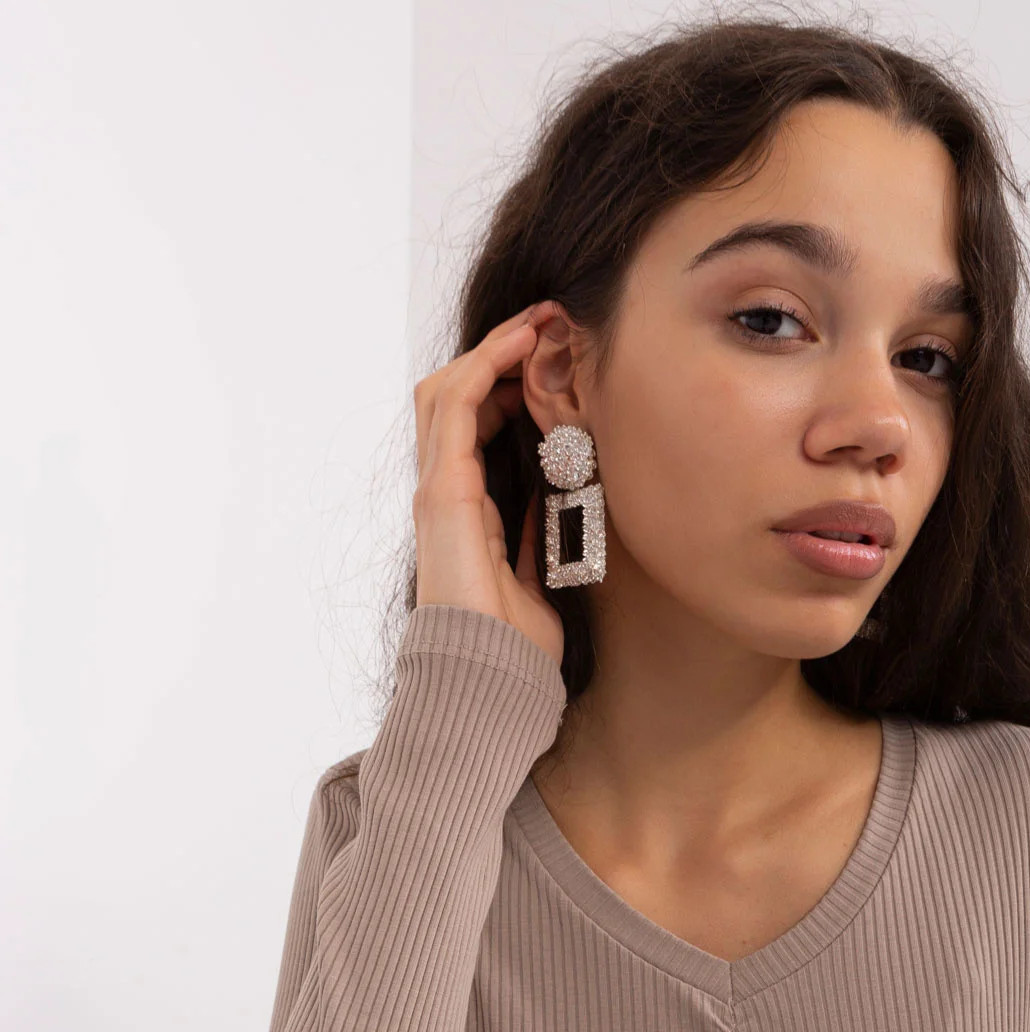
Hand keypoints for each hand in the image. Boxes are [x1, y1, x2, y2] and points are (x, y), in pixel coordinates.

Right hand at [412, 301, 565, 663]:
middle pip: (455, 395)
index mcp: (466, 508)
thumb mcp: (541, 571)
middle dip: (501, 352)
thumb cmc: (515, 644)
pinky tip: (519, 345)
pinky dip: (485, 366)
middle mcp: (444, 492)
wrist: (492, 679)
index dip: (510, 381)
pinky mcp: (442, 492)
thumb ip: (537, 529)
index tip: (553, 356)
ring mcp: (438, 489)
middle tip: (549, 322)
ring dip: (494, 347)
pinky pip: (453, 407)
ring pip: (447, 389)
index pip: (475, 422)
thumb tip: (557, 494)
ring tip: (538, 321)